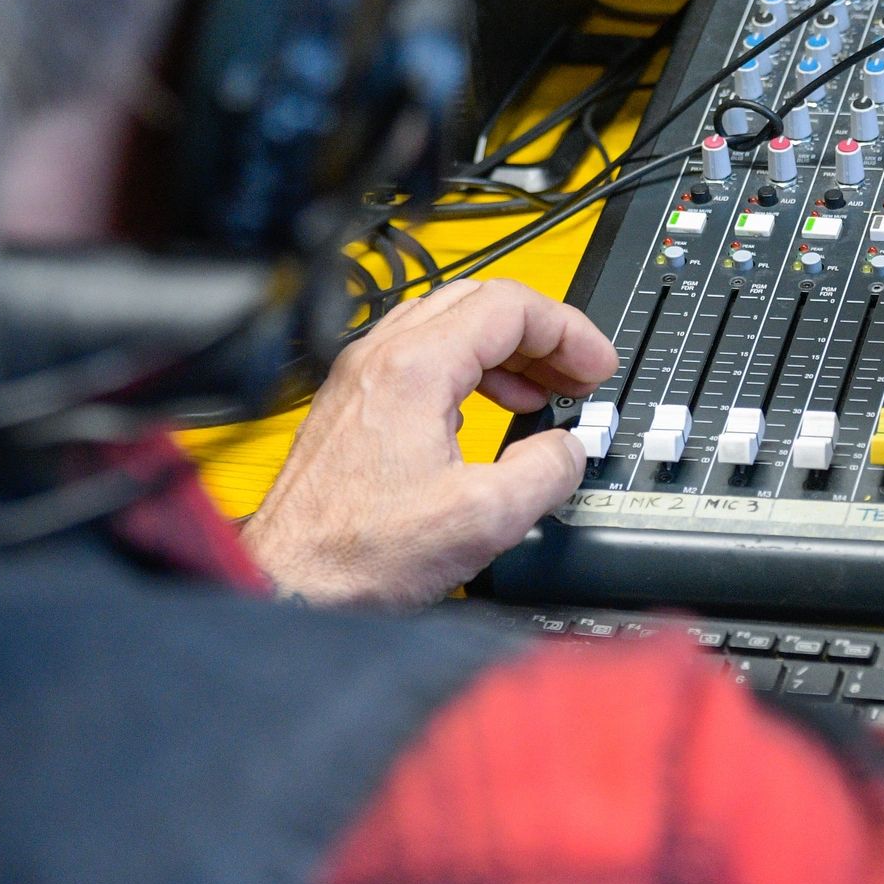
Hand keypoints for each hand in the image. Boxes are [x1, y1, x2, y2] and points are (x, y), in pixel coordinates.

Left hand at [242, 279, 618, 606]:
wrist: (288, 580)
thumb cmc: (357, 554)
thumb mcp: (485, 518)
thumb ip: (546, 472)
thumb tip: (567, 451)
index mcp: (414, 367)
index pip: (509, 306)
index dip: (568, 329)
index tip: (595, 363)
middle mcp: (380, 359)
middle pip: (477, 302)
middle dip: (540, 333)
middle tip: (576, 372)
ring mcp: (360, 378)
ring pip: (447, 325)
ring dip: (504, 349)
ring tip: (541, 391)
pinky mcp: (351, 406)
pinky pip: (420, 358)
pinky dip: (466, 370)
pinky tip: (484, 411)